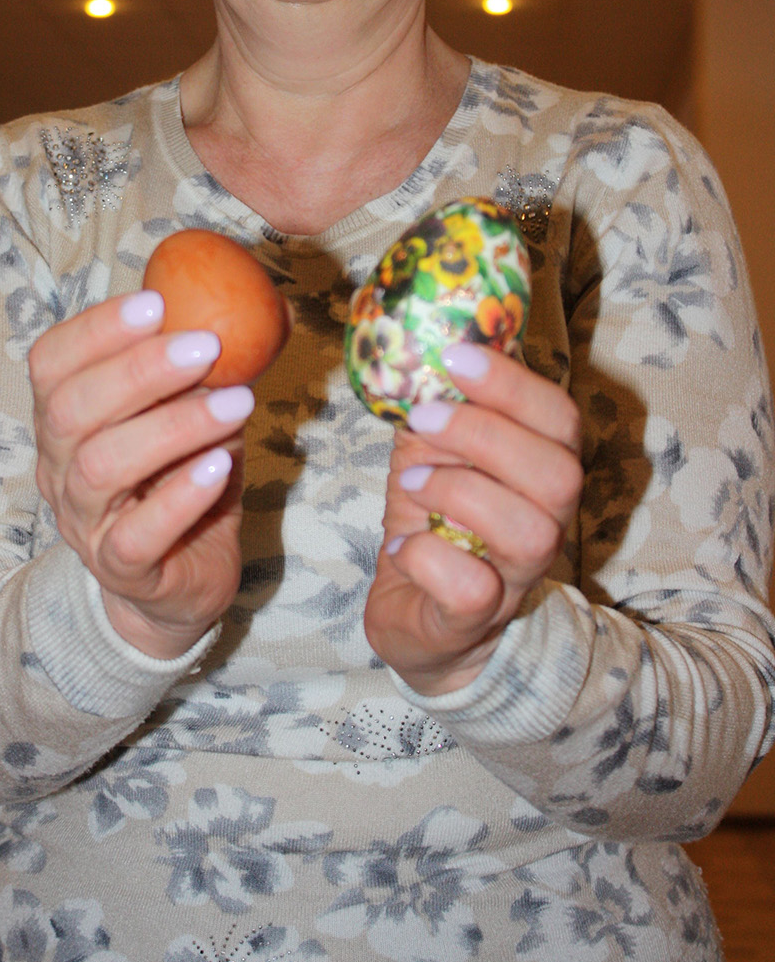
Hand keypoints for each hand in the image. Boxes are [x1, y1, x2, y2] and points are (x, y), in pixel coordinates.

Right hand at [28, 290, 254, 660]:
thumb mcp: (189, 416)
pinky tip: (220, 466)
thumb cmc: (182, 480)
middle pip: (70, 410)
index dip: (95, 329)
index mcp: (64, 419)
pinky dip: (179, 497)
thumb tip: (250, 305)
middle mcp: (59, 467)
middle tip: (206, 345)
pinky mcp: (122, 571)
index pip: (51, 363)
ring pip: (102, 467)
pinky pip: (136, 536)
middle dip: (139, 370)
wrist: (180, 581)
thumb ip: (200, 370)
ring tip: (236, 403)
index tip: (155, 302)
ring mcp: (84, 523)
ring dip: (173, 426)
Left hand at [364, 341, 582, 696]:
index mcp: (538, 470)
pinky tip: (402, 547)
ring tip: (409, 484)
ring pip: (529, 532)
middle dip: (485, 433)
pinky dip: (430, 559)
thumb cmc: (432, 523)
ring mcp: (516, 577)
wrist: (421, 621)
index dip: (512, 383)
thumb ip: (434, 404)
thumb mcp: (430, 453)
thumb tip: (415, 340)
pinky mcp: (474, 620)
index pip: (559, 417)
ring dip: (458, 492)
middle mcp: (545, 523)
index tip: (455, 353)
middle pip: (559, 473)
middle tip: (423, 416)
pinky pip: (474, 591)